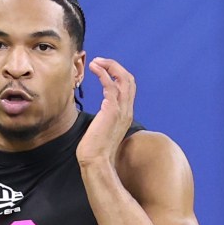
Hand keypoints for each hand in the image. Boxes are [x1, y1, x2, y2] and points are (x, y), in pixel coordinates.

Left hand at [76, 57, 135, 172]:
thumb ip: (106, 121)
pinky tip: (94, 69)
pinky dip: (103, 74)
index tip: (104, 69)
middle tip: (100, 61)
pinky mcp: (111, 111)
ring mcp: (121, 110)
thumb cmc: (96, 150)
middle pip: (129, 80)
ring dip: (109, 67)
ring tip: (95, 62)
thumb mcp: (104, 131)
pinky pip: (111, 85)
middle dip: (115, 67)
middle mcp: (127, 110)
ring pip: (122, 79)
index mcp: (126, 114)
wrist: (96, 162)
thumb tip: (100, 119)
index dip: (118, 75)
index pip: (128, 88)